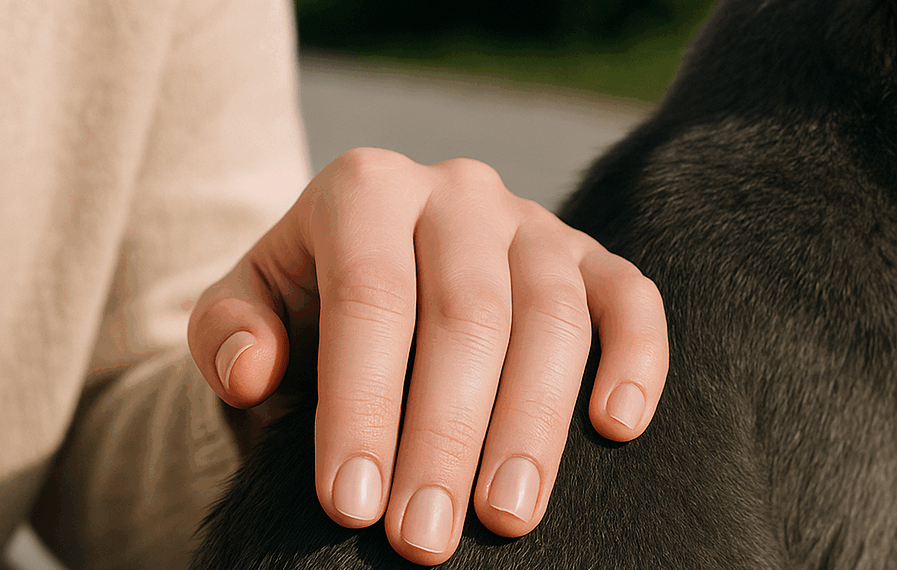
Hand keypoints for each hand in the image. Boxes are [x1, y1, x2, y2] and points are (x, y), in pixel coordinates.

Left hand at [187, 148, 668, 564]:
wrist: (376, 283)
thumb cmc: (307, 309)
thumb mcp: (246, 306)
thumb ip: (229, 328)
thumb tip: (251, 369)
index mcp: (366, 189)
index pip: (369, 298)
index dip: (361, 404)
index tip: (353, 505)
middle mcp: (458, 192)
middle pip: (466, 314)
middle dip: (444, 434)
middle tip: (424, 537)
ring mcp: (534, 223)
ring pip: (551, 316)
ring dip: (531, 424)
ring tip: (506, 517)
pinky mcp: (592, 258)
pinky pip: (632, 298)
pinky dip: (637, 359)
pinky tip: (617, 427)